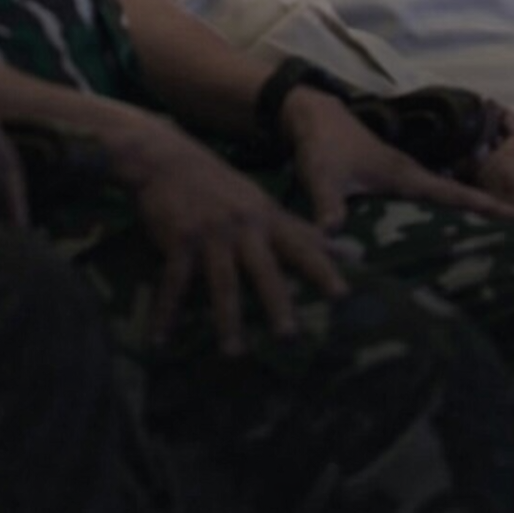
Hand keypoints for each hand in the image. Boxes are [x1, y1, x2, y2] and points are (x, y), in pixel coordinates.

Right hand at [109, 109, 347, 354]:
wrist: (167, 160)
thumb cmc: (221, 188)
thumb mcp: (263, 204)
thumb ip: (303, 232)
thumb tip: (353, 253)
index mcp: (266, 217)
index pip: (301, 245)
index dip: (322, 268)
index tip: (341, 296)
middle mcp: (243, 226)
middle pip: (263, 268)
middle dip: (276, 301)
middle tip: (288, 336)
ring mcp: (211, 233)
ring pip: (223, 281)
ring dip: (227, 319)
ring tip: (234, 353)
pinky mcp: (179, 240)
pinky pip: (173, 282)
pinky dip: (165, 312)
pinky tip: (160, 338)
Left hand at [280, 86, 513, 229]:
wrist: (312, 116)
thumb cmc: (322, 145)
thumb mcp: (324, 177)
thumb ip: (328, 206)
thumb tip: (329, 238)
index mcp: (408, 176)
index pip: (459, 196)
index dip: (493, 208)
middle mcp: (415, 177)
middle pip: (465, 200)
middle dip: (497, 216)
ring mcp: (406, 178)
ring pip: (449, 201)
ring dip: (475, 216)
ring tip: (507, 242)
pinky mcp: (393, 181)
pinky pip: (431, 202)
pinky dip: (449, 214)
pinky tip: (454, 234)